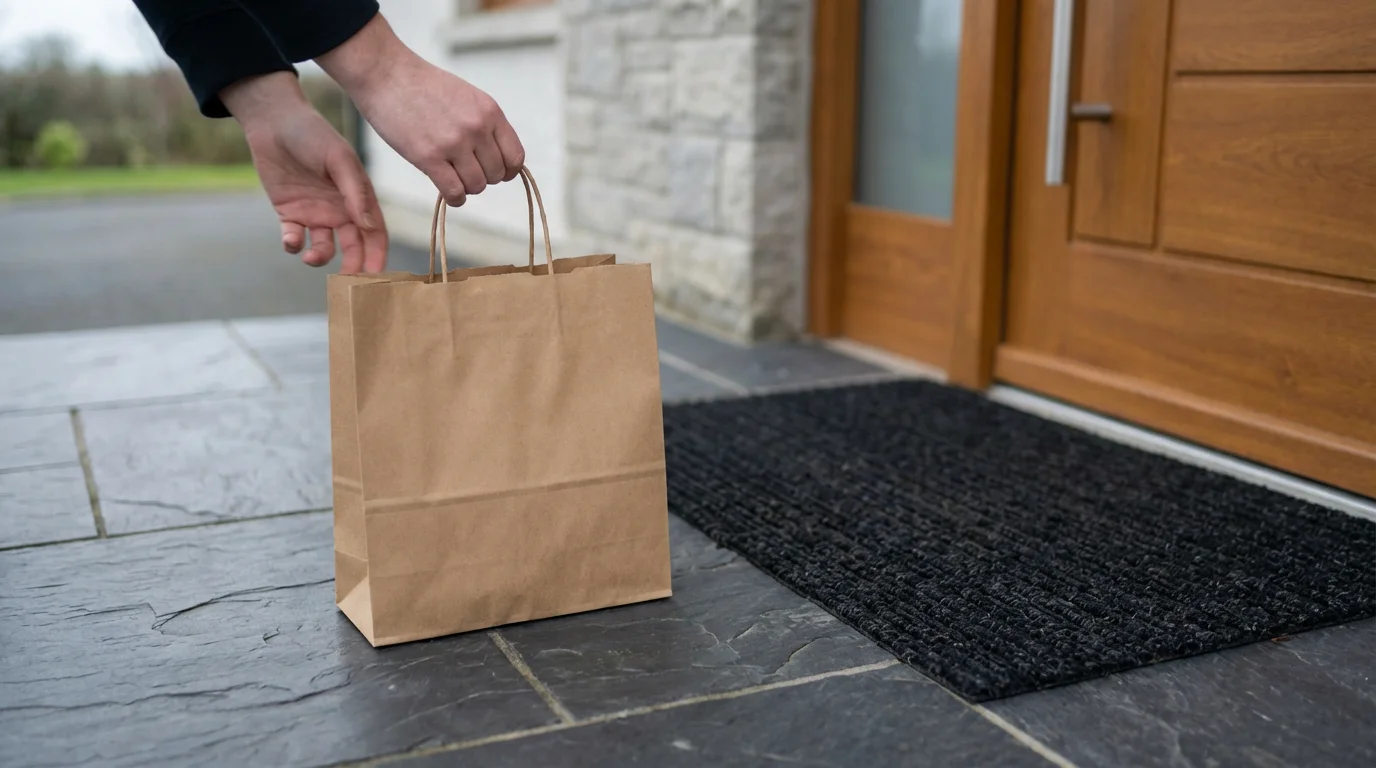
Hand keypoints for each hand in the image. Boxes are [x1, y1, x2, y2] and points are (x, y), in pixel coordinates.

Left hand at [221, 72, 386, 272]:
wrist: (273, 121)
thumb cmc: (313, 135)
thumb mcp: (339, 160)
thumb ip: (355, 193)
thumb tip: (369, 227)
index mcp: (358, 197)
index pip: (375, 231)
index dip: (377, 254)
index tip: (375, 275)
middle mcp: (340, 209)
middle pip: (353, 245)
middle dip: (353, 265)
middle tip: (347, 281)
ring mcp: (315, 213)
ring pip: (324, 246)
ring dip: (320, 257)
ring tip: (311, 258)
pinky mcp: (289, 213)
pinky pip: (294, 237)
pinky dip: (293, 244)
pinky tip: (291, 241)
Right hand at [317, 14, 524, 206]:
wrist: (386, 73)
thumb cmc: (423, 86)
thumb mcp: (466, 97)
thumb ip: (484, 124)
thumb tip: (495, 158)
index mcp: (490, 112)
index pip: (515, 157)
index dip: (507, 170)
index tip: (493, 170)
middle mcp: (477, 129)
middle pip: (496, 175)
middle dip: (482, 177)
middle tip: (464, 169)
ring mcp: (454, 144)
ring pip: (477, 186)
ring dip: (466, 187)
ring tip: (452, 176)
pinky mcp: (429, 158)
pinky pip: (454, 193)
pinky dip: (454, 198)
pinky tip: (447, 191)